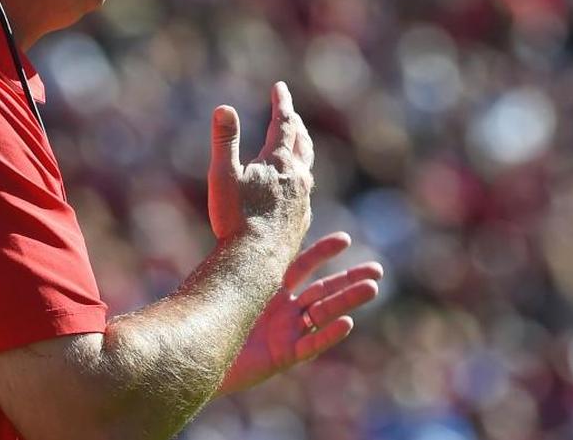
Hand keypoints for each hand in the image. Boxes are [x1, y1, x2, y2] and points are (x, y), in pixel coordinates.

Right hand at [208, 82, 314, 254]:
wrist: (254, 262)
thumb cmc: (234, 219)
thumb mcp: (222, 175)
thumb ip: (225, 140)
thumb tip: (224, 107)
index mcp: (279, 163)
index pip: (284, 124)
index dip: (281, 103)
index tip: (280, 87)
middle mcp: (297, 179)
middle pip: (301, 144)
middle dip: (295, 125)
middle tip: (290, 114)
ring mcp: (302, 202)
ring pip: (307, 169)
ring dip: (302, 152)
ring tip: (298, 146)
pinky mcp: (301, 222)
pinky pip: (304, 195)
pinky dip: (300, 182)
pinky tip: (295, 190)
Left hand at [217, 232, 381, 394]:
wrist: (195, 354)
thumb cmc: (203, 319)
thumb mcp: (222, 284)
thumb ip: (234, 261)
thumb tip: (231, 216)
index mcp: (268, 288)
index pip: (301, 266)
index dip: (323, 253)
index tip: (345, 239)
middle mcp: (283, 309)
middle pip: (323, 291)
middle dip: (349, 280)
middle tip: (378, 270)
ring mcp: (286, 332)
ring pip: (323, 314)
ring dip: (348, 301)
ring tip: (373, 288)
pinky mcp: (283, 356)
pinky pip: (311, 344)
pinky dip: (329, 334)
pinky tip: (348, 323)